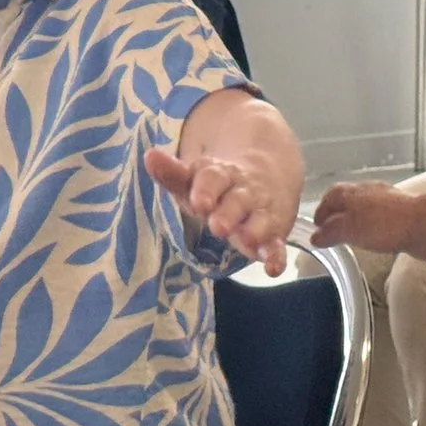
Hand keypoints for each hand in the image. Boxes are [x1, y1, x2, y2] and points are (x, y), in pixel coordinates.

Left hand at [144, 146, 295, 273]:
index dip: (206, 190)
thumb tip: (149, 156)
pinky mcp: (273, 233)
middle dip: (229, 213)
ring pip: (259, 221)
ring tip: (248, 241)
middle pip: (237, 201)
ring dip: (255, 230)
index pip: (213, 178)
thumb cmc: (217, 186)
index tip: (198, 202)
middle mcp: (243, 193)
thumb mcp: (195, 179)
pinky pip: (276, 244)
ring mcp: (260, 213)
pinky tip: (273, 268)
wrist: (266, 176)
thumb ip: (172, 173)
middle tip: (218, 227)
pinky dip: (276, 256)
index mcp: (221, 175)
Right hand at [311, 179, 413, 255]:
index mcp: (352, 191)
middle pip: (348, 200)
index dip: (321, 211)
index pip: (330, 196)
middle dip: (339, 215)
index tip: (316, 226)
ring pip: (366, 209)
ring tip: (352, 238)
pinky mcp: (403, 213)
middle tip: (332, 233)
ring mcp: (388, 201)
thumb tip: (316, 237)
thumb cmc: (383, 224)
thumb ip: (330, 233)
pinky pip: (382, 219)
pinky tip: (376, 239)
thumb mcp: (349, 230)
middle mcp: (369, 191)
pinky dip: (373, 227)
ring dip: (357, 221)